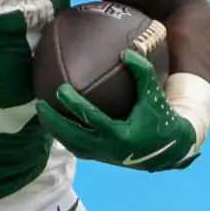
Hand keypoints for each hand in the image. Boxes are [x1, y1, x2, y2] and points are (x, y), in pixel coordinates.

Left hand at [35, 50, 199, 171]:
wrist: (170, 150)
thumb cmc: (161, 118)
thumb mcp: (155, 95)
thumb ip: (143, 73)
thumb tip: (126, 52)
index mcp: (120, 135)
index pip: (91, 119)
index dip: (74, 104)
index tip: (60, 89)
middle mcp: (108, 149)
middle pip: (72, 137)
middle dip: (53, 121)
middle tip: (39, 103)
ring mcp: (103, 156)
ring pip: (71, 145)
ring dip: (54, 130)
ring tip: (41, 112)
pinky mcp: (101, 158)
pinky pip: (77, 148)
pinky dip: (64, 136)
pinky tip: (55, 122)